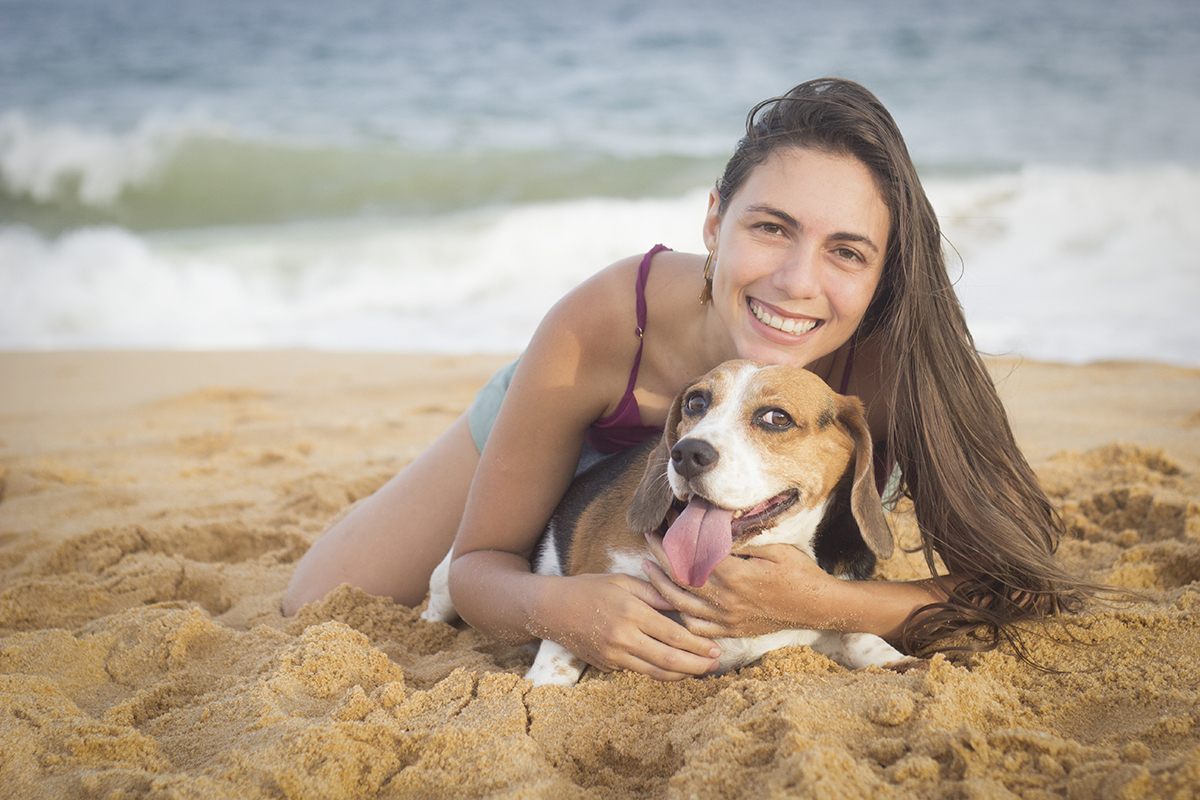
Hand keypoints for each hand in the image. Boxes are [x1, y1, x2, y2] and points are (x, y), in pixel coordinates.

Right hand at [529, 571, 722, 680]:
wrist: (551, 610)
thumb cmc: (588, 588)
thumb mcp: (621, 581)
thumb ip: (653, 593)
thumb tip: (682, 603)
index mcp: (630, 612)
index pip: (673, 635)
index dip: (698, 645)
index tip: (715, 648)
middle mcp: (623, 637)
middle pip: (669, 659)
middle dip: (697, 665)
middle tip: (716, 665)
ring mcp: (614, 655)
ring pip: (655, 672)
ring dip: (681, 674)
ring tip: (700, 671)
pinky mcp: (607, 665)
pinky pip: (638, 671)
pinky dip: (659, 672)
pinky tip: (674, 668)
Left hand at [642, 531, 846, 638]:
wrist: (820, 608)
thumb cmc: (801, 574)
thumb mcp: (775, 548)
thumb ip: (744, 539)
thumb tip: (718, 523)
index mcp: (735, 577)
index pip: (693, 556)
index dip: (677, 538)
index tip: (668, 522)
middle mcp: (726, 601)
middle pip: (680, 579)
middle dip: (660, 557)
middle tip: (649, 538)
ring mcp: (727, 619)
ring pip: (682, 605)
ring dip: (661, 586)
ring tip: (647, 568)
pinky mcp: (732, 630)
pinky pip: (697, 627)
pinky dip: (681, 614)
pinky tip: (673, 601)